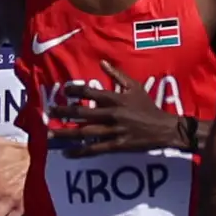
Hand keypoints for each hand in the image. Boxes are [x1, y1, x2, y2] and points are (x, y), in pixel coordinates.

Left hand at [47, 61, 183, 154]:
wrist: (165, 128)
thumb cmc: (148, 107)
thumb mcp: (135, 87)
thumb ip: (117, 75)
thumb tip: (102, 62)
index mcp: (117, 98)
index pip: (91, 93)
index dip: (76, 91)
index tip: (65, 91)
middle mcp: (114, 114)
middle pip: (84, 113)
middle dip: (65, 113)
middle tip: (50, 112)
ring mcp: (115, 130)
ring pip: (86, 132)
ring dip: (67, 133)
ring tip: (51, 134)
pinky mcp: (118, 145)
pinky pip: (95, 149)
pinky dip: (80, 152)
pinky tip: (67, 153)